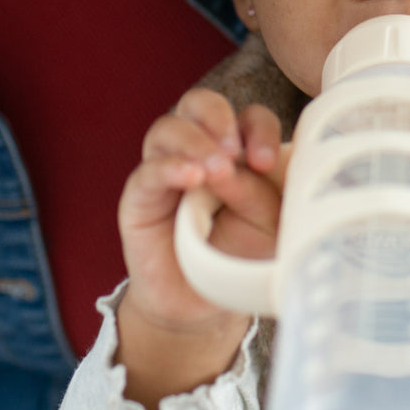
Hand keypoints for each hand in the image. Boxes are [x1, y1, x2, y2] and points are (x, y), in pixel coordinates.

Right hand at [115, 88, 282, 405]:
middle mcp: (199, 151)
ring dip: (194, 141)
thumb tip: (244, 165)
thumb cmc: (242, 256)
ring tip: (215, 169)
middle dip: (218, 116)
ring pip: (167, 128)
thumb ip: (261, 192)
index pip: (248, 117)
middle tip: (235, 151)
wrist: (204, 306)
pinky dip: (169, 167)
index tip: (266, 162)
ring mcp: (167, 170)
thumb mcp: (269, 225)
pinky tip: (190, 178)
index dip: (259, 129)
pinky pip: (147, 172)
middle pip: (198, 103)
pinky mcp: (140, 198)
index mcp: (238, 150)